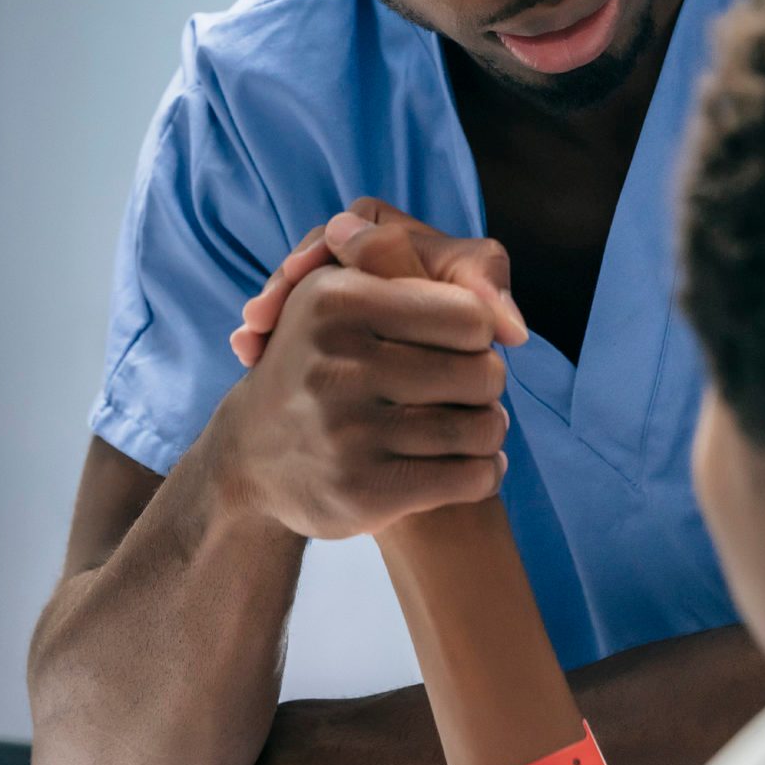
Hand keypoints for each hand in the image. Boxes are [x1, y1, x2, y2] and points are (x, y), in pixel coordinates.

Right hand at [212, 199, 528, 541]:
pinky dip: (485, 473)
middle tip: (470, 391)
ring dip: (491, 431)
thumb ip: (417, 273)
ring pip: (484, 427)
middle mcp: (336, 363)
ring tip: (475, 428)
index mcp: (336, 299)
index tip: (460, 344)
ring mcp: (346, 431)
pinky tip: (472, 466)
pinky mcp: (361, 491)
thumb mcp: (345, 294)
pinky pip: (470, 477)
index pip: (471, 315)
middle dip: (488, 384)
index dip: (479, 330)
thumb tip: (512, 322)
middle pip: (485, 372)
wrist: (253, 455)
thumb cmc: (326, 360)